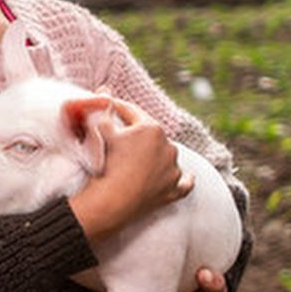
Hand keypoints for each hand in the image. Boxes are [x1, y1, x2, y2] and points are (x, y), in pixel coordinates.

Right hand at [67, 99, 192, 242]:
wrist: (113, 199)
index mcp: (152, 128)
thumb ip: (105, 111)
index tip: (111, 107)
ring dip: (158, 157)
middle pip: (152, 136)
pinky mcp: (174, 189)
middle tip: (123, 139)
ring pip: (168, 157)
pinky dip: (185, 180)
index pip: (133, 114)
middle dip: (139, 136)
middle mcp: (168, 146)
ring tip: (143, 161)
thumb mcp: (102, 131)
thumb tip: (104, 92)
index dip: (119, 109)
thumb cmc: (107, 163)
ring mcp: (173, 169)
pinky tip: (188, 177)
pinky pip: (185, 183)